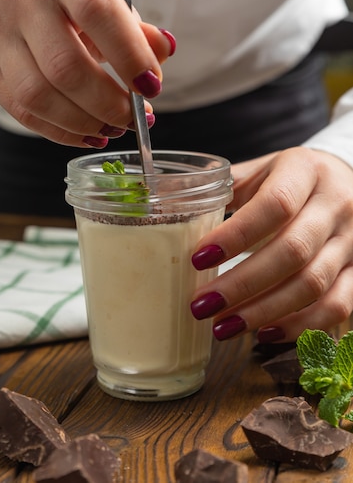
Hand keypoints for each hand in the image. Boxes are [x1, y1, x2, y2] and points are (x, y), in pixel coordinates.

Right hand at [0, 0, 173, 144]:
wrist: (18, 6)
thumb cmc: (76, 12)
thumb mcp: (111, 9)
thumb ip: (140, 33)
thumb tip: (165, 51)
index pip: (97, 11)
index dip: (128, 55)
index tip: (151, 88)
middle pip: (64, 65)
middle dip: (107, 103)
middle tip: (134, 119)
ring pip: (38, 96)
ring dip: (84, 122)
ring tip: (113, 128)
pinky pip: (23, 114)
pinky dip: (63, 132)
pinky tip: (89, 133)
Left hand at [190, 147, 352, 342]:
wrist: (345, 181)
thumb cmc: (292, 178)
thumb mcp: (263, 169)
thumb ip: (225, 186)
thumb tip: (168, 201)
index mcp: (306, 170)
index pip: (275, 205)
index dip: (236, 235)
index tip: (198, 258)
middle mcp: (337, 204)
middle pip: (292, 251)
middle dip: (242, 284)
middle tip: (202, 305)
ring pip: (313, 284)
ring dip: (264, 311)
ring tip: (222, 326)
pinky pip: (337, 306)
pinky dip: (299, 326)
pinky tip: (263, 333)